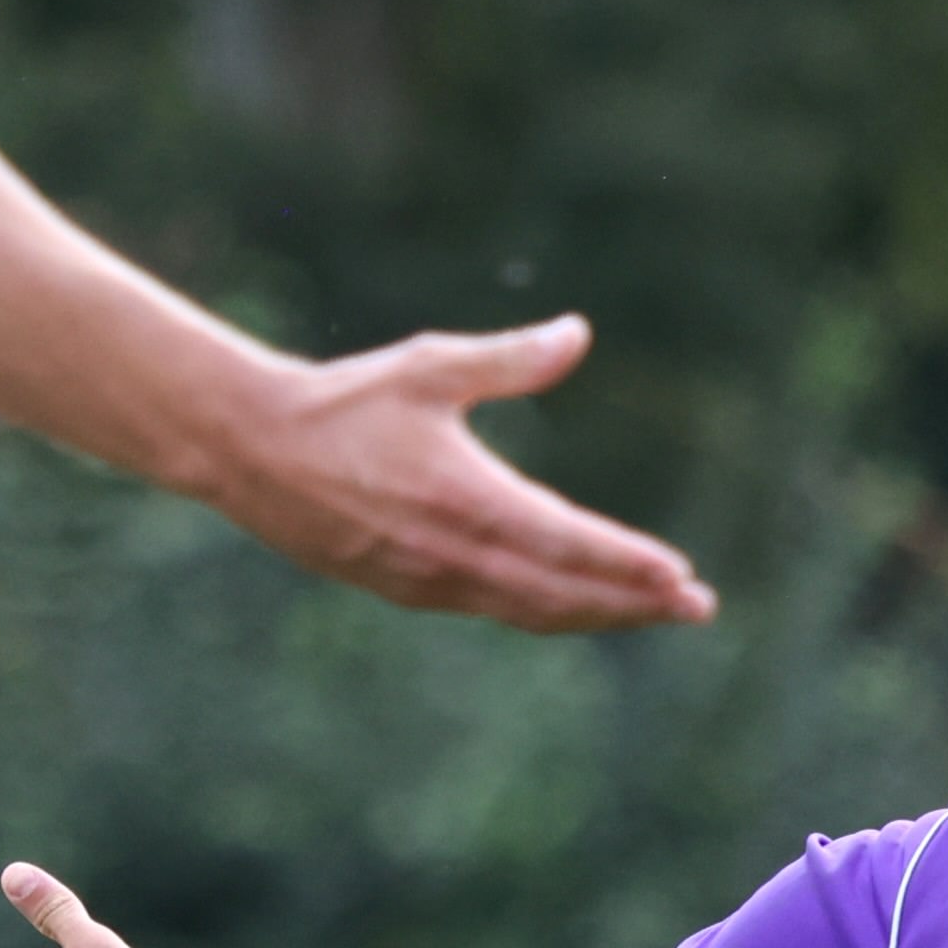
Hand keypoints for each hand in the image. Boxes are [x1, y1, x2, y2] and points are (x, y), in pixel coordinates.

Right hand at [213, 317, 716, 633]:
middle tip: (699, 606)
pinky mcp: (407, 590)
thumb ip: (509, 360)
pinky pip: (495, 610)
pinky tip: (575, 604)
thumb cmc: (342, 400)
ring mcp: (428, 582)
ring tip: (654, 609)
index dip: (628, 566)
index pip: (568, 544)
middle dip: (635, 604)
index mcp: (467, 500)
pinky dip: (546, 611)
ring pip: (532, 611)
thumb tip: (578, 333)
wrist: (248, 450)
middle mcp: (454, 555)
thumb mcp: (428, 367)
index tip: (683, 578)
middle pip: (564, 596)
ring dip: (596, 613)